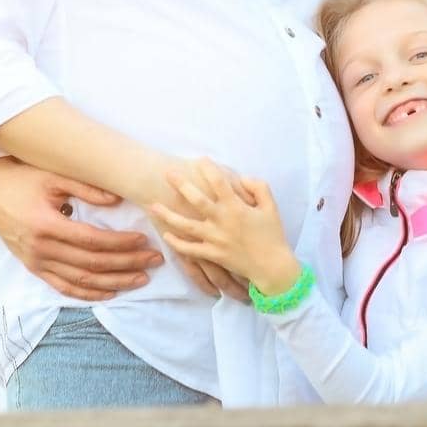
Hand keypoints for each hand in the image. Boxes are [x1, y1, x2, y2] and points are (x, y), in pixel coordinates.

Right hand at [0, 156, 162, 301]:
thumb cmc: (23, 179)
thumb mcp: (54, 177)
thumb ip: (86, 188)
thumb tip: (118, 199)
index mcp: (47, 225)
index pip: (93, 241)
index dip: (121, 243)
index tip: (144, 239)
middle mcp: (41, 249)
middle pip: (92, 263)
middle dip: (127, 264)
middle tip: (154, 260)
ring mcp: (36, 262)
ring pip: (81, 280)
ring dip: (114, 282)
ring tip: (141, 279)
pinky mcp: (34, 268)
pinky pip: (64, 288)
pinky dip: (88, 293)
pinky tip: (110, 292)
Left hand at [149, 159, 298, 294]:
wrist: (272, 267)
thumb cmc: (272, 235)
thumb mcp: (271, 207)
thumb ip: (258, 187)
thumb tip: (243, 177)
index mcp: (236, 208)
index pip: (219, 183)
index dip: (209, 169)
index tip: (200, 159)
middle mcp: (222, 221)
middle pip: (196, 200)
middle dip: (181, 185)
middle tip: (167, 173)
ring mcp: (214, 239)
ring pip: (186, 226)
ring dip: (168, 215)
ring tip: (153, 205)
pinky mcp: (212, 255)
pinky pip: (190, 249)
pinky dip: (177, 243)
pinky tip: (165, 234)